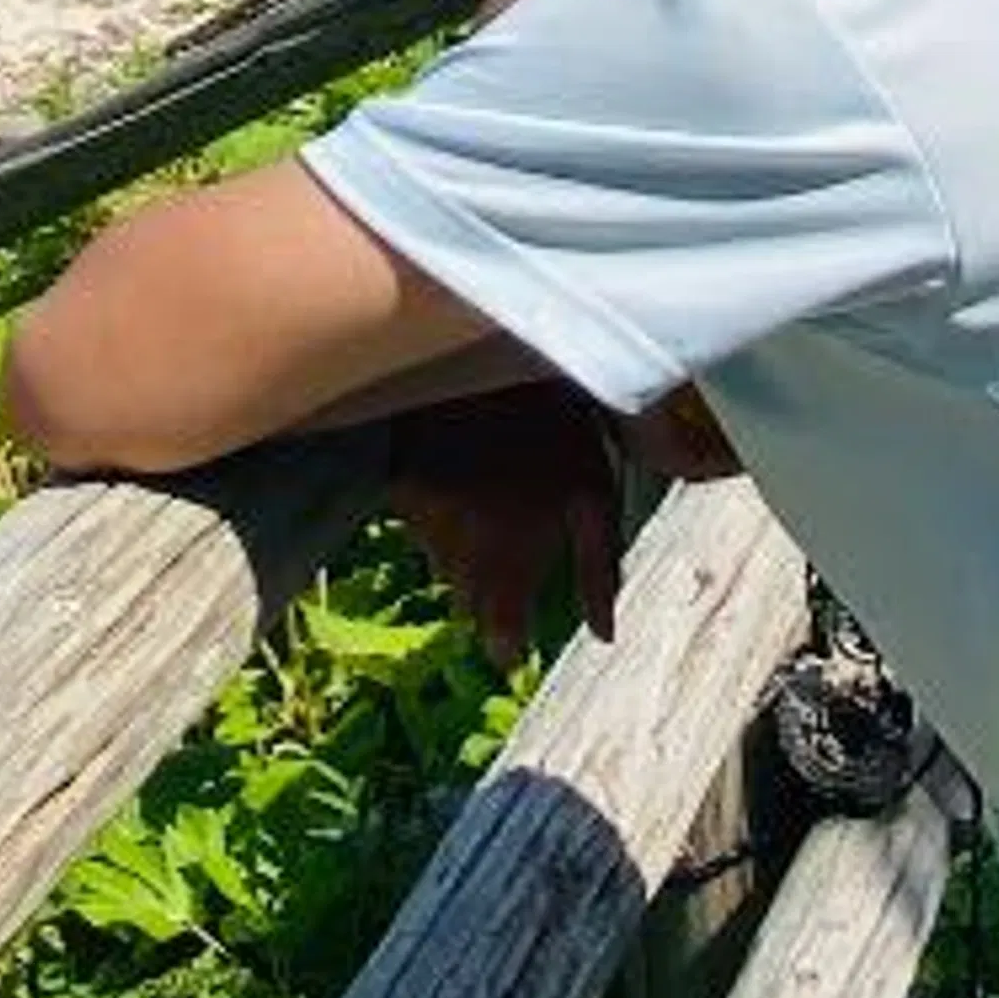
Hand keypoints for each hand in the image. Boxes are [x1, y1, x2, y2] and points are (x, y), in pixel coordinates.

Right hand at [383, 379, 626, 669]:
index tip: (516, 639)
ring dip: (464, 549)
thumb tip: (604, 636)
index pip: (500, 640)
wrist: (476, 355)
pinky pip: (417, 523)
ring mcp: (423, 524)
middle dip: (491, 590)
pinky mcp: (394, 489)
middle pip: (469, 602)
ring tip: (492, 498)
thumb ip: (598, 570)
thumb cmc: (552, 425)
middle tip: (513, 547)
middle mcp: (459, 556)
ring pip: (442, 563)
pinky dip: (437, 512)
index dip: (508, 642)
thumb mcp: (593, 493)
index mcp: (512, 566)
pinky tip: (462, 472)